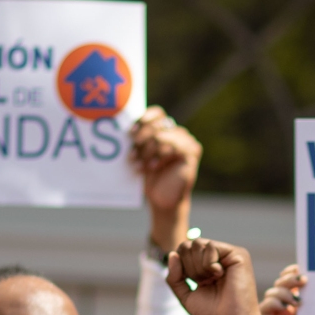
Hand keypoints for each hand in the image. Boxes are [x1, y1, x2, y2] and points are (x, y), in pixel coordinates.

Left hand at [130, 107, 200, 249]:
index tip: (130, 132)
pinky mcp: (191, 153)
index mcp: (166, 130)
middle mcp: (178, 133)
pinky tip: (153, 166)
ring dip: (148, 149)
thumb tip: (122, 127)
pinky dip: (161, 155)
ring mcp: (186, 142)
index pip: (158, 113)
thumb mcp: (141, 155)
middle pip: (158, 123)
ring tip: (140, 164)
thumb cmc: (150, 178)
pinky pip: (175, 145)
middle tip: (132, 150)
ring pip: (162, 134)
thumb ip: (138, 140)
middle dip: (142, 136)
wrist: (162, 201)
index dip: (144, 118)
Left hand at [166, 238, 270, 314]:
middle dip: (189, 266)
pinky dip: (208, 263)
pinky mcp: (238, 255)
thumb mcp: (186, 295)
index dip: (181, 265)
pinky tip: (219, 275)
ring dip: (198, 267)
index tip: (195, 283)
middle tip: (204, 282)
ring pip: (198, 244)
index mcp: (207, 266)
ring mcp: (229, 255)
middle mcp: (219, 258)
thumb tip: (172, 254)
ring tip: (212, 280)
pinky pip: (211, 246)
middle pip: (189, 244)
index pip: (184, 250)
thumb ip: (175, 276)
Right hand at [259, 264, 314, 314]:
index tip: (302, 268)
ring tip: (298, 300)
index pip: (290, 279)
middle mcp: (286, 306)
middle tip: (303, 280)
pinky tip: (286, 307)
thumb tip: (311, 273)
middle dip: (289, 278)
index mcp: (299, 300)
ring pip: (272, 292)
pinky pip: (264, 307)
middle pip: (280, 283)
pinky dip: (274, 302)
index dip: (293, 271)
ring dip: (284, 291)